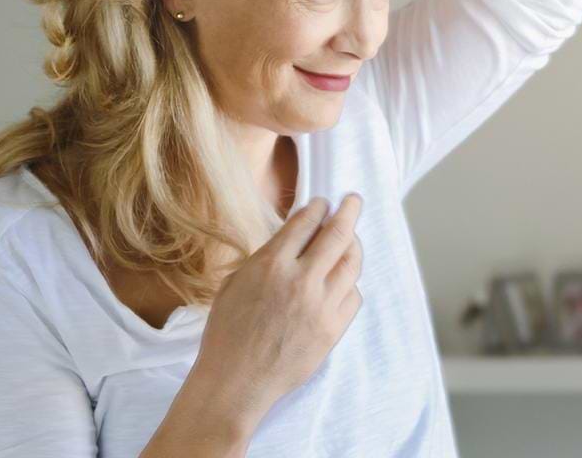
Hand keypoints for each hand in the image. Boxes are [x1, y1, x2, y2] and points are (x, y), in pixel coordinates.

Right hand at [187, 194, 365, 428]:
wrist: (235, 382)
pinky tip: (342, 280)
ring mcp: (321, 306)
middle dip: (349, 210)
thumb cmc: (227, 333)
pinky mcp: (333, 329)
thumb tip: (294, 236)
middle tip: (354, 201)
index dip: (318, 207)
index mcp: (271, 265)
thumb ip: (267, 257)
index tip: (323, 202)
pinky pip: (353, 296)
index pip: (305, 223)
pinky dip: (350, 283)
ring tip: (351, 239)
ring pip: (352, 263)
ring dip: (354, 245)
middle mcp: (300, 281)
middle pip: (338, 234)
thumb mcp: (236, 283)